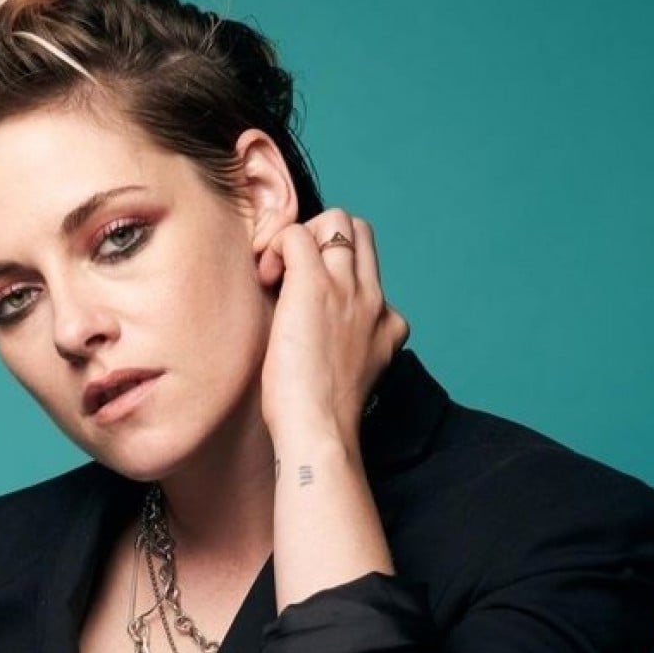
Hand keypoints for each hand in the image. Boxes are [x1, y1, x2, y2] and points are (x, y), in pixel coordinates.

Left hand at [255, 208, 409, 447]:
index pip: (368, 269)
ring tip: (278, 273)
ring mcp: (348, 289)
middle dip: (323, 238)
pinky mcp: (315, 286)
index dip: (334, 271)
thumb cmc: (318, 416)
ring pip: (336, 220)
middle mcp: (374, 299)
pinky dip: (276, 246)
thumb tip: (311, 330)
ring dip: (302, 237)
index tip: (307, 303)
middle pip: (360, 230)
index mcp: (387, 322)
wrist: (319, 432)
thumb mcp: (346, 373)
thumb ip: (343, 344)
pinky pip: (297, 234)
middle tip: (292, 273)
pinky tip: (266, 278)